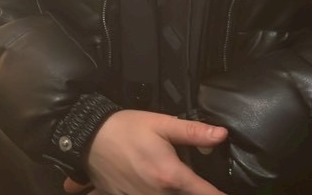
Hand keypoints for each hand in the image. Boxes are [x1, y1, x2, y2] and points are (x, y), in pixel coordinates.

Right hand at [78, 109, 226, 194]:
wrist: (86, 138)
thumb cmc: (125, 129)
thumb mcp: (160, 124)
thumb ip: (192, 132)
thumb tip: (222, 135)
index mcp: (171, 176)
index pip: (206, 194)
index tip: (225, 193)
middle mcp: (158, 194)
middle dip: (192, 190)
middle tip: (189, 178)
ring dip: (172, 191)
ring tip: (166, 178)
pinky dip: (150, 192)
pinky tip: (148, 182)